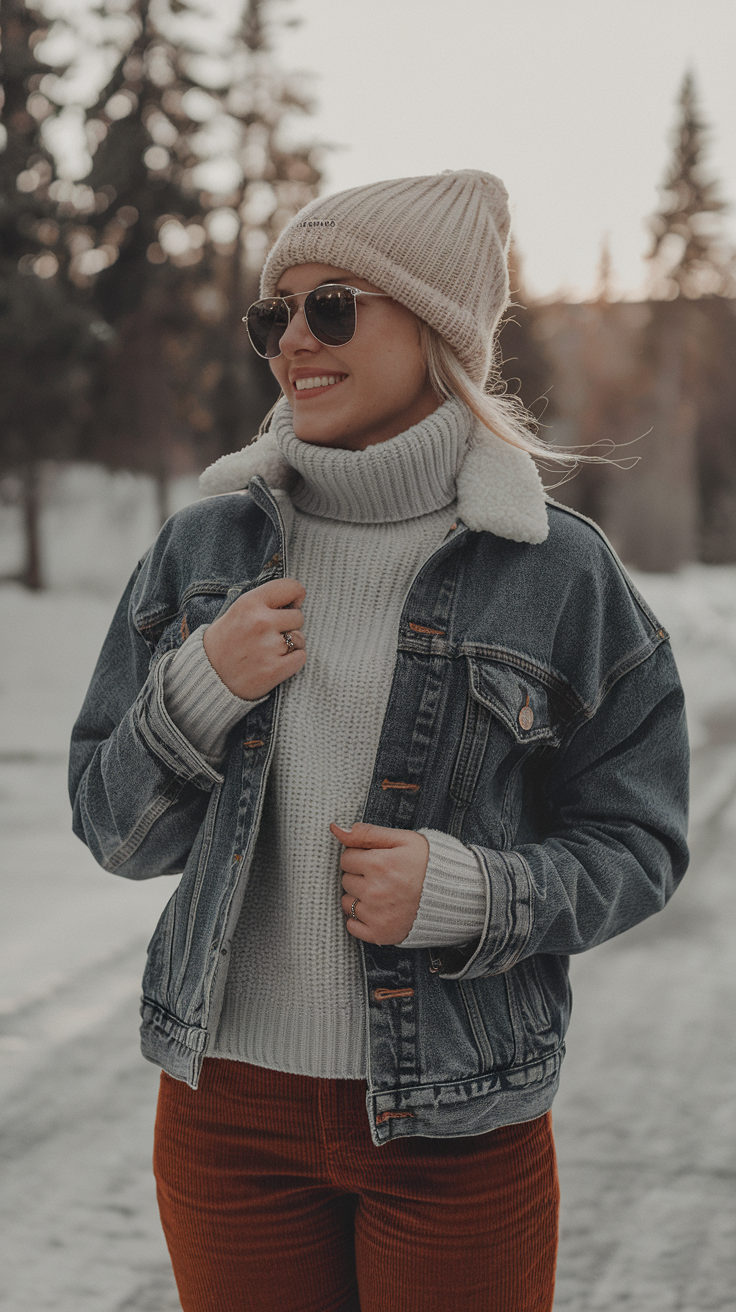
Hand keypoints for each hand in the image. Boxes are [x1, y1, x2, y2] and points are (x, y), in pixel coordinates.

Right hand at [203, 577, 305, 700]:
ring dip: (291, 644)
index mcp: (250, 603)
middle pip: (299, 617)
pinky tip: (274, 662)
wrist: (208, 676)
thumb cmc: (226, 641)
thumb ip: (264, 602)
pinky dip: (292, 661)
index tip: (290, 605)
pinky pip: (301, 657)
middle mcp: (261, 622)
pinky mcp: (275, 669)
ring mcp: (269, 647)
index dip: (296, 597)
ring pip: (300, 639)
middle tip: (271, 634)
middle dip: (289, 625)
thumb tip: (296, 599)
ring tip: (269, 650)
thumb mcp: (238, 610)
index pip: (292, 587)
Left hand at [331, 821, 429, 944]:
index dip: (361, 856)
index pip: (346, 858)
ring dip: (359, 897)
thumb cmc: (429, 863)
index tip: (377, 860)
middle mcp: (375, 891)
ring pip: (347, 903)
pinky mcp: (382, 933)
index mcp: (379, 864)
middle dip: (360, 876)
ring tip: (383, 893)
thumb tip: (335, 829)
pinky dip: (361, 920)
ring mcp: (378, 915)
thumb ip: (366, 833)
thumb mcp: (402, 839)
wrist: (456, 894)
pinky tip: (379, 910)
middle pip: (346, 880)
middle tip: (383, 876)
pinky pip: (352, 926)